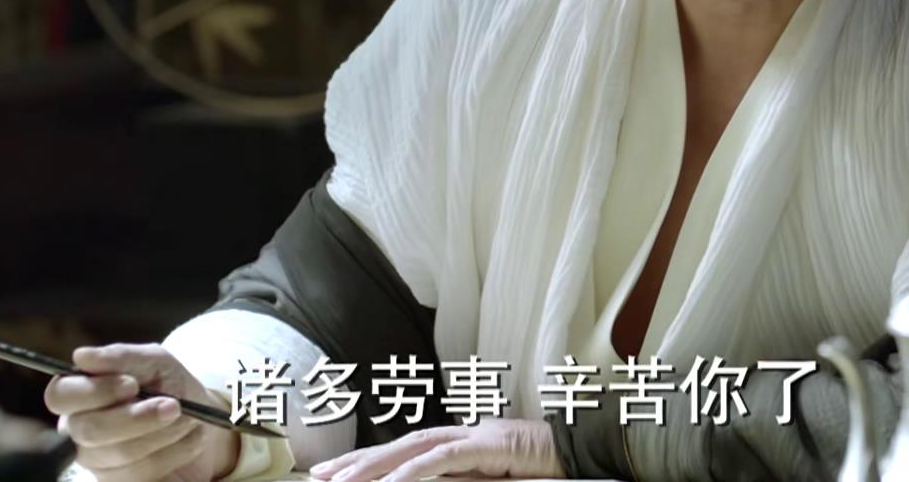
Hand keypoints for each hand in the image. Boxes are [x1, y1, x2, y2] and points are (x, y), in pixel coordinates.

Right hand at [43, 343, 240, 481]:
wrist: (202, 421)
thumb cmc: (170, 385)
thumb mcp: (154, 361)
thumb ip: (120, 357)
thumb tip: (82, 356)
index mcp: (79, 394)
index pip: (60, 395)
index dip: (95, 391)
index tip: (132, 384)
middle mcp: (79, 430)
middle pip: (89, 429)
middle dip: (136, 417)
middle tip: (173, 406)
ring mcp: (97, 461)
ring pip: (119, 454)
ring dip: (162, 433)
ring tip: (185, 419)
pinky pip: (140, 475)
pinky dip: (172, 454)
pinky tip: (186, 441)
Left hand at [309, 420, 562, 481]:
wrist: (587, 452)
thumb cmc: (549, 472)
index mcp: (465, 443)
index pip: (410, 450)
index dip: (374, 461)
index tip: (340, 475)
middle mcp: (465, 433)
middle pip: (402, 445)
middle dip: (359, 460)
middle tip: (322, 476)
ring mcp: (477, 436)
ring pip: (413, 448)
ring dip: (375, 465)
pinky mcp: (489, 445)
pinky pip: (442, 460)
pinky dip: (412, 473)